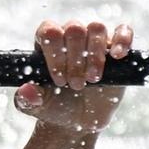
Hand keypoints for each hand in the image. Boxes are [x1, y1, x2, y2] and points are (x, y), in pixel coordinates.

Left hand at [13, 18, 132, 135]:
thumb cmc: (53, 107)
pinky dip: (122, 40)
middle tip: (75, 85)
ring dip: (95, 55)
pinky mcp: (116, 49)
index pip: (49, 31)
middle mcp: (70, 36)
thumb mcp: (35, 106)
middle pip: (74, 28)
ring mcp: (94, 41)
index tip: (58, 79)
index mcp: (47, 42)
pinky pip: (123, 31)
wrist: (77, 121)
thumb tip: (26, 90)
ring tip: (92, 79)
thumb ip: (26, 99)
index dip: (54, 53)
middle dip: (75, 59)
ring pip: (96, 28)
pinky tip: (116, 56)